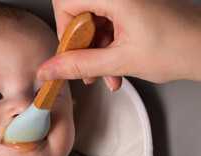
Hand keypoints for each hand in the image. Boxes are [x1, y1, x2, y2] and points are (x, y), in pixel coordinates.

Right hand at [37, 0, 200, 90]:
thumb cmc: (179, 48)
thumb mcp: (120, 61)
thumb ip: (79, 65)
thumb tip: (50, 70)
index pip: (66, 2)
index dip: (64, 30)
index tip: (70, 53)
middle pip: (79, 13)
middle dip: (82, 46)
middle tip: (88, 68)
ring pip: (94, 21)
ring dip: (96, 51)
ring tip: (108, 74)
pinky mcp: (134, 4)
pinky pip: (108, 22)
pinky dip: (108, 45)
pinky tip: (116, 66)